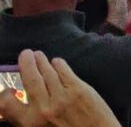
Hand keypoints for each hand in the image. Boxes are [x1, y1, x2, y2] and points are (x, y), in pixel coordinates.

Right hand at [0, 50, 120, 126]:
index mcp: (30, 122)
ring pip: (48, 73)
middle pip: (31, 79)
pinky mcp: (79, 89)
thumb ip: (30, 119)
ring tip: (38, 55)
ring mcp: (62, 96)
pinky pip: (65, 72)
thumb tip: (22, 106)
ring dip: (41, 61)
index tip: (7, 90)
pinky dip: (59, 64)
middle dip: (27, 63)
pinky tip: (57, 61)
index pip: (7, 104)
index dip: (4, 96)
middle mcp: (43, 107)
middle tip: (25, 54)